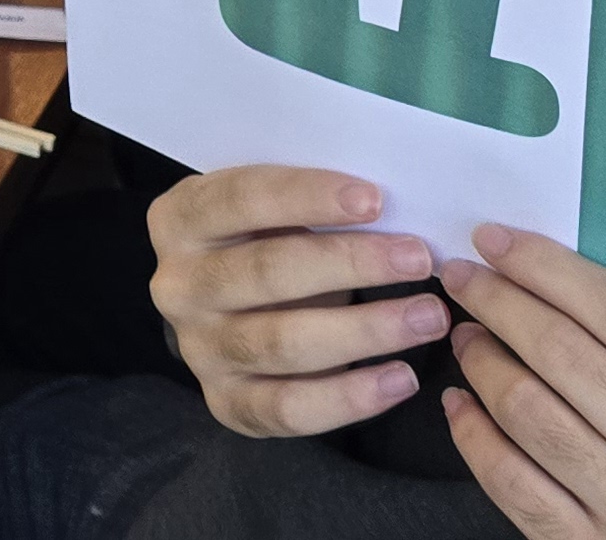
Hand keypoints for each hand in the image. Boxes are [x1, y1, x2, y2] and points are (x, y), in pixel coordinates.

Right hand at [148, 167, 450, 436]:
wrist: (227, 310)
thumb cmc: (266, 242)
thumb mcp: (269, 211)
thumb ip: (309, 204)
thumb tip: (396, 202)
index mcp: (180, 219)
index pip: (242, 199)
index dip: (308, 197)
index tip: (375, 200)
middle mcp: (178, 286)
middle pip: (267, 272)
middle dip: (350, 263)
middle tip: (419, 259)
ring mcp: (199, 350)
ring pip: (282, 343)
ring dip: (364, 330)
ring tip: (427, 317)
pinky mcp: (227, 403)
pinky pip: (289, 408)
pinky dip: (350, 396)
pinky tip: (400, 378)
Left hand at [440, 223, 605, 539]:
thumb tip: (549, 280)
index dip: (546, 268)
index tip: (494, 241)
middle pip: (564, 354)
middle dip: (500, 302)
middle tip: (464, 279)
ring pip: (528, 411)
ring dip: (482, 361)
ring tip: (466, 336)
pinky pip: (510, 479)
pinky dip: (472, 433)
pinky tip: (459, 402)